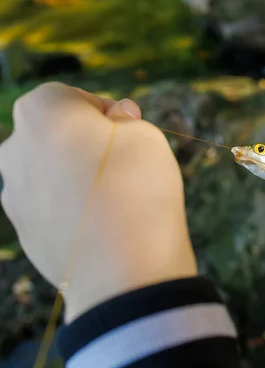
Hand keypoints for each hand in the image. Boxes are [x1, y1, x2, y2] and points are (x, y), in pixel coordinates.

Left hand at [0, 82, 197, 322]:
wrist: (123, 270)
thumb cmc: (137, 189)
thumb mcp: (146, 136)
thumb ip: (126, 119)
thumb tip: (116, 119)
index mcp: (41, 113)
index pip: (70, 96)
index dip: (104, 108)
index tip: (130, 128)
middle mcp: (14, 150)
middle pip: (54, 135)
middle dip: (85, 141)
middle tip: (124, 160)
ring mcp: (14, 196)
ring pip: (50, 172)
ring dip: (77, 175)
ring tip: (117, 197)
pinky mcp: (24, 233)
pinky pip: (51, 208)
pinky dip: (73, 209)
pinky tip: (104, 224)